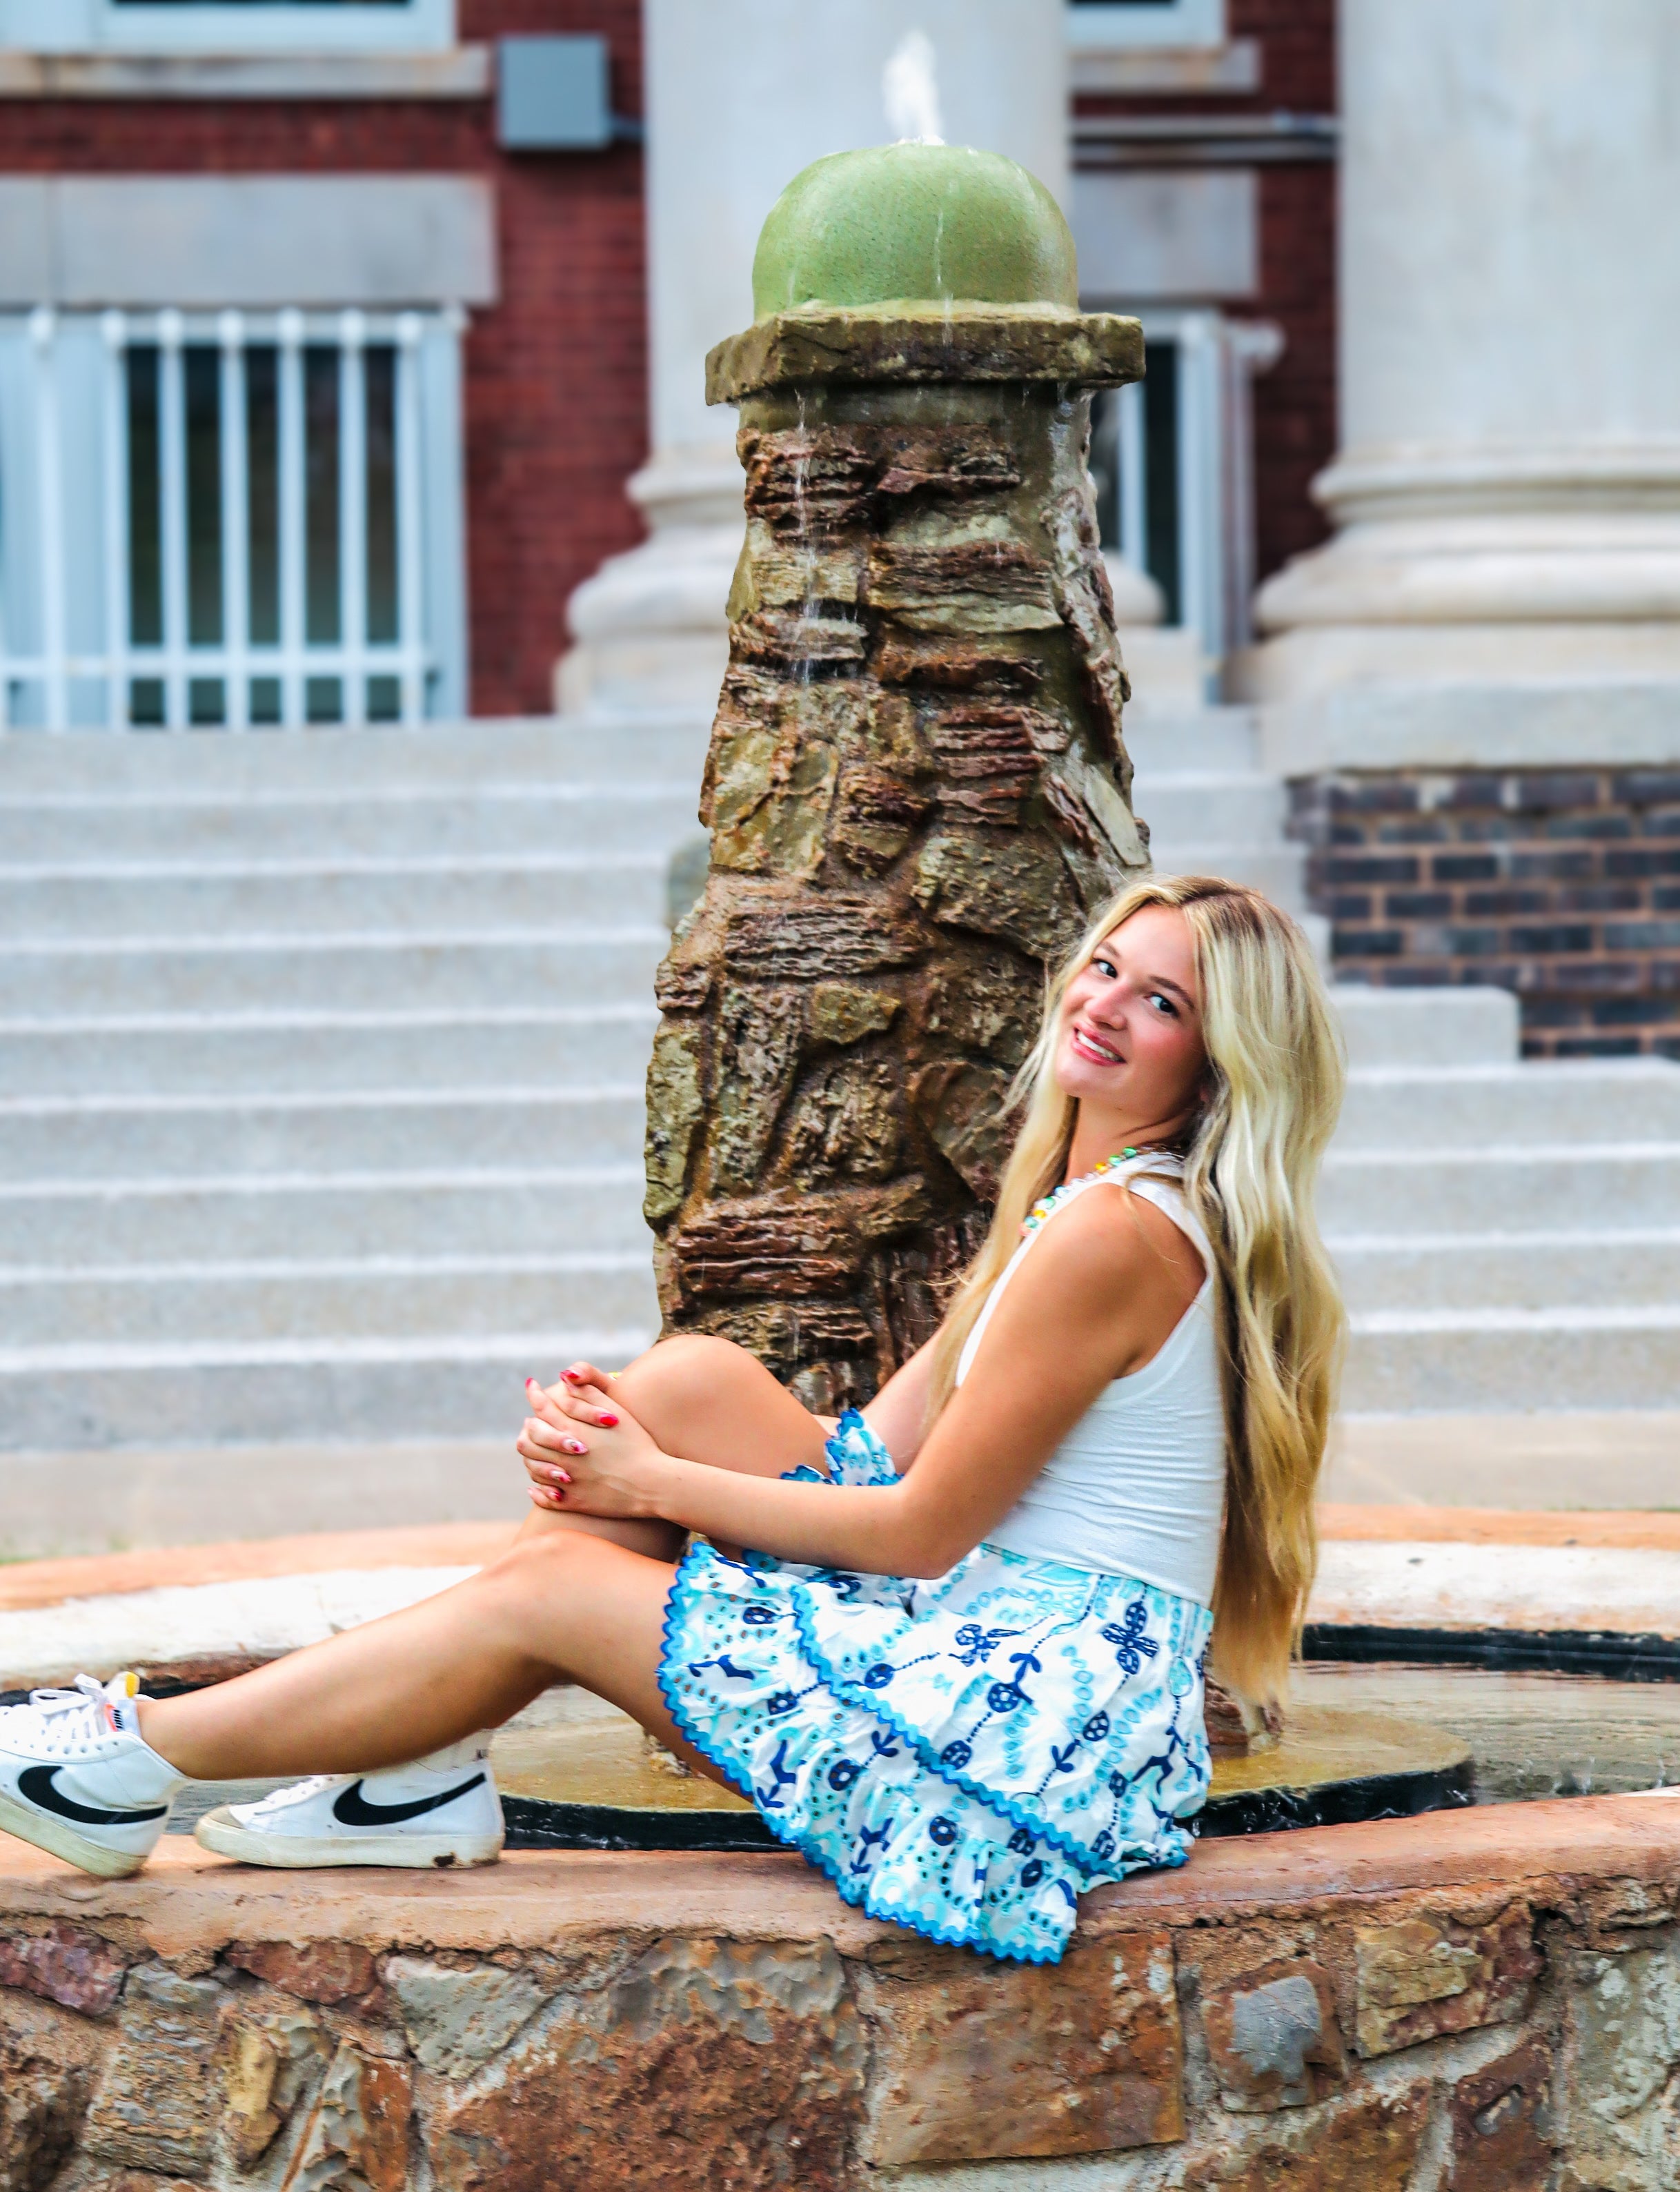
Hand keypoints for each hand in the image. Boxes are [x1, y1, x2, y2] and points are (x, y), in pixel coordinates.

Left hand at [516, 1370, 670, 1520]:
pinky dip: (537, 1490)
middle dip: (529, 1426)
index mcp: (574, 1431)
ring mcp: (567, 1481)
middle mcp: (564, 1456)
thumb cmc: (638, 1444)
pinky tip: (537, 1485)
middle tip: (531, 1421)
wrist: (652, 1484)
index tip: (531, 1386)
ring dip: (531, 1456)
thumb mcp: (616, 1413)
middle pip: (530, 1439)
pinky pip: (543, 1497)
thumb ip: (588, 1393)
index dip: (534, 1395)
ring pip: (533, 1468)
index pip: (542, 1409)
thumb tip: (564, 1378)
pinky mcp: (573, 1502)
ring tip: (534, 1449)